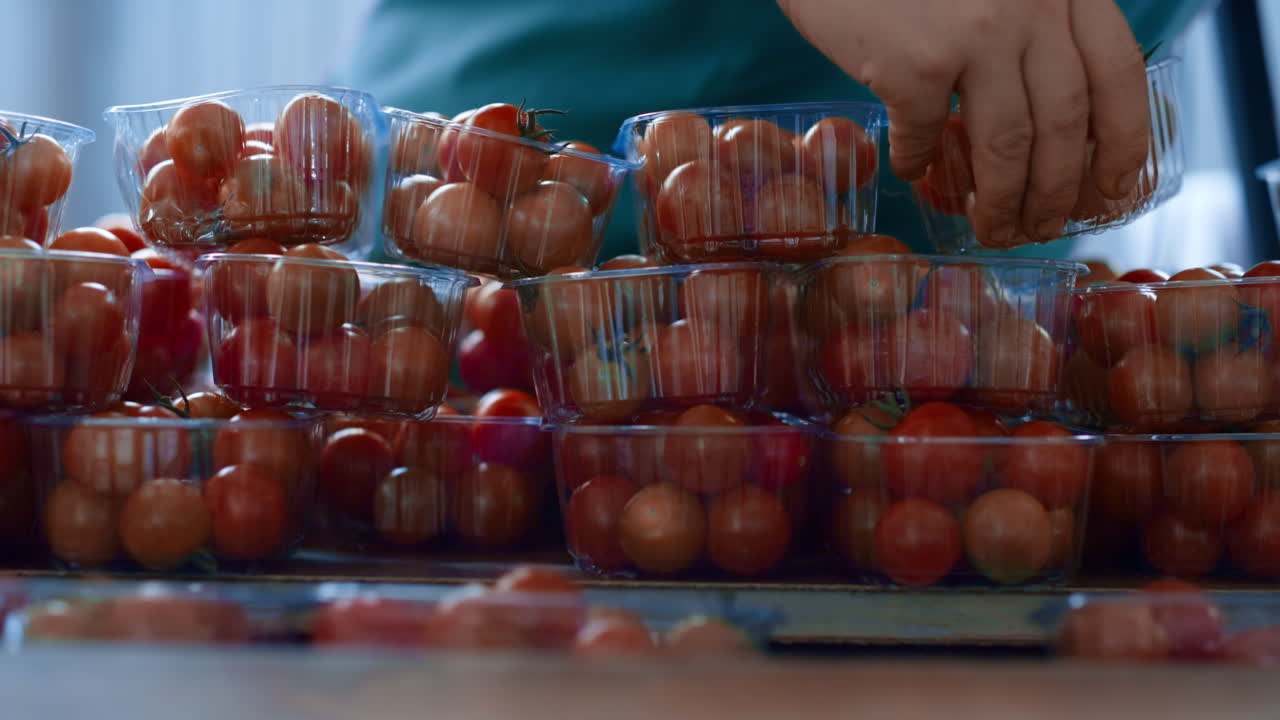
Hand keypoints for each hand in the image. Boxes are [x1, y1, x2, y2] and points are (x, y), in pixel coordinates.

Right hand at [777, 0, 1150, 245]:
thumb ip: (1034, 21)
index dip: (1124, 143)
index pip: (1118, 74)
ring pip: (1007, 147)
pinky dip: (919, 162)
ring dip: (1002, 203)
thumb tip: (1049, 118)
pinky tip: (911, 170)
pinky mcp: (915, 63)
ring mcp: (976, 35)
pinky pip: (926, 136)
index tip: (1113, 191)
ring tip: (991, 229)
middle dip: (1058, 192)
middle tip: (1043, 228)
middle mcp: (1033, 7)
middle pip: (1065, 124)